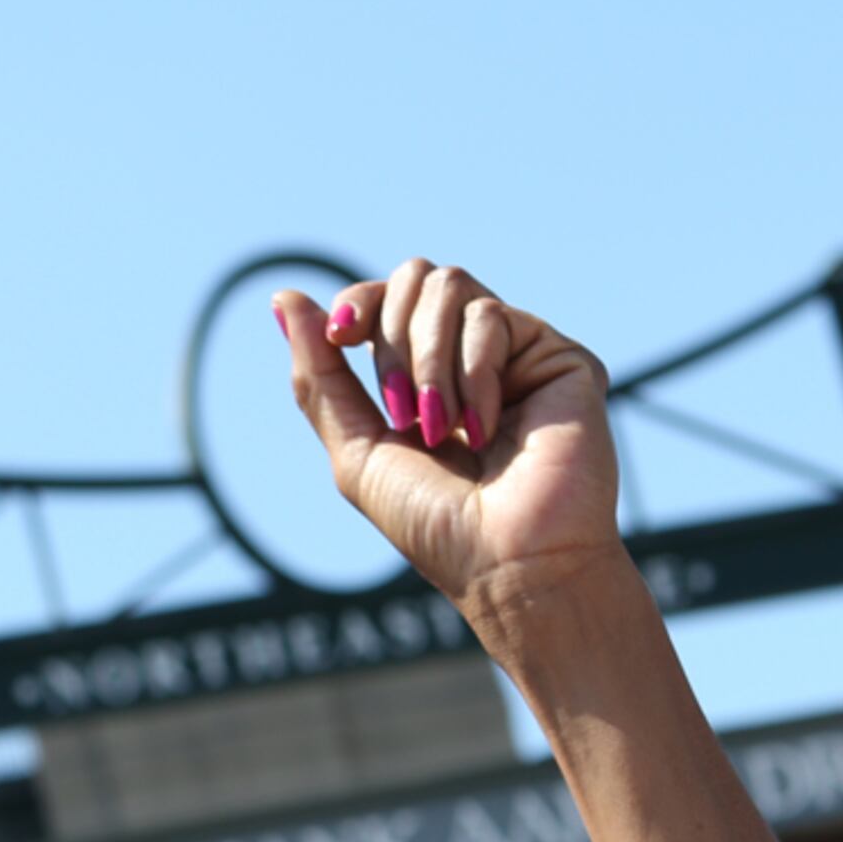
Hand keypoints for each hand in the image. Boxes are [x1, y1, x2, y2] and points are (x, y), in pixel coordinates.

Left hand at [271, 258, 623, 624]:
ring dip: (428, 361)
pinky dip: (472, 373)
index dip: (359, 301)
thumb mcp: (357, 450)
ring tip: (442, 428)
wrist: (508, 564)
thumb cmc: (437, 525)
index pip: (388, 298)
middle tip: (403, 412)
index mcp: (428, 378)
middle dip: (392, 340)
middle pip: (417, 277)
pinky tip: (485, 428)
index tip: (340, 334)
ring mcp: (518, 353)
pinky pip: (492, 316)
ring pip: (451, 286)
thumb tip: (283, 297)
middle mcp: (474, 357)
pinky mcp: (559, 355)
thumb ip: (321, 377)